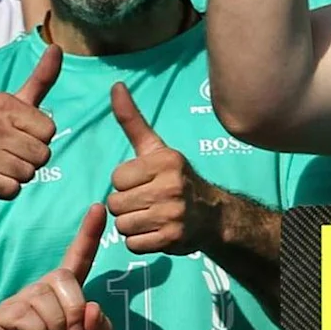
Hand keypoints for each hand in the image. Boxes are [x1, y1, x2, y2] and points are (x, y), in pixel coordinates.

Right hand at [0, 42, 63, 203]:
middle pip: (43, 154)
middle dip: (31, 159)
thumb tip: (57, 47)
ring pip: (30, 173)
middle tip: (9, 153)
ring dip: (20, 175)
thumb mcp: (13, 103)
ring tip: (0, 165)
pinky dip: (7, 190)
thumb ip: (40, 80)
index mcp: (2, 103)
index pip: (50, 130)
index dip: (40, 138)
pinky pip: (14, 190)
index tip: (19, 134)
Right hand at [0, 204, 111, 329]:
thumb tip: (93, 306)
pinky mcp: (5, 314)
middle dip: (76, 316)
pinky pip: (31, 316)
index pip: (78, 261)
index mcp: (66, 299)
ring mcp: (22, 301)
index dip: (88, 236)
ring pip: (52, 302)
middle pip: (69, 282)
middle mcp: (43, 292)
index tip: (100, 208)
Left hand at [104, 83, 223, 255]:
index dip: (125, 184)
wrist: (215, 217)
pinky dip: (140, 242)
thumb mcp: (156, 148)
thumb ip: (132, 120)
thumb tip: (115, 85)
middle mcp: (171, 186)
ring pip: (123, 225)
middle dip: (126, 207)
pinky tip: (156, 233)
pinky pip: (134, 244)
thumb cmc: (177, 179)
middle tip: (147, 204)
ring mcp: (173, 214)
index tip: (144, 184)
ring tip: (151, 219)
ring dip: (131, 226)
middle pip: (116, 203)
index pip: (117, 178)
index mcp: (165, 161)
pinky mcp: (173, 238)